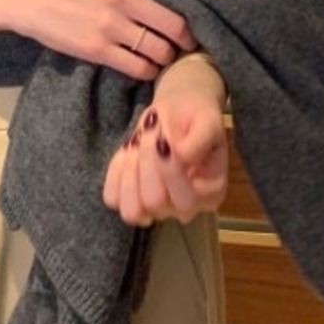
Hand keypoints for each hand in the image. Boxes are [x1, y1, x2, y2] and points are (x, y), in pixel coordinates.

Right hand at [3, 0, 231, 79]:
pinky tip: (146, 69)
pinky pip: (137, 66)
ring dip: (168, 57)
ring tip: (165, 58)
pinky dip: (148, 71)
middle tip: (189, 44)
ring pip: (160, 49)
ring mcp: (111, 23)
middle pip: (176, 23)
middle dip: (189, 38)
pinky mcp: (98, 48)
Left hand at [102, 81, 229, 225]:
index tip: (164, 139)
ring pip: (132, 211)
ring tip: (137, 145)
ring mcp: (156, 208)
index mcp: (210, 195)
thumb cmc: (196, 118)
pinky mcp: (131, 199)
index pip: (185, 201)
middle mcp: (184, 209)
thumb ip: (200, 141)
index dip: (169, 169)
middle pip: (155, 202)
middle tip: (150, 133)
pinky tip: (127, 152)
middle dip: (148, 162)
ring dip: (130, 173)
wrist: (178, 113)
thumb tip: (181, 157)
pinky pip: (113, 198)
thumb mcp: (208, 121)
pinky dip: (116, 173)